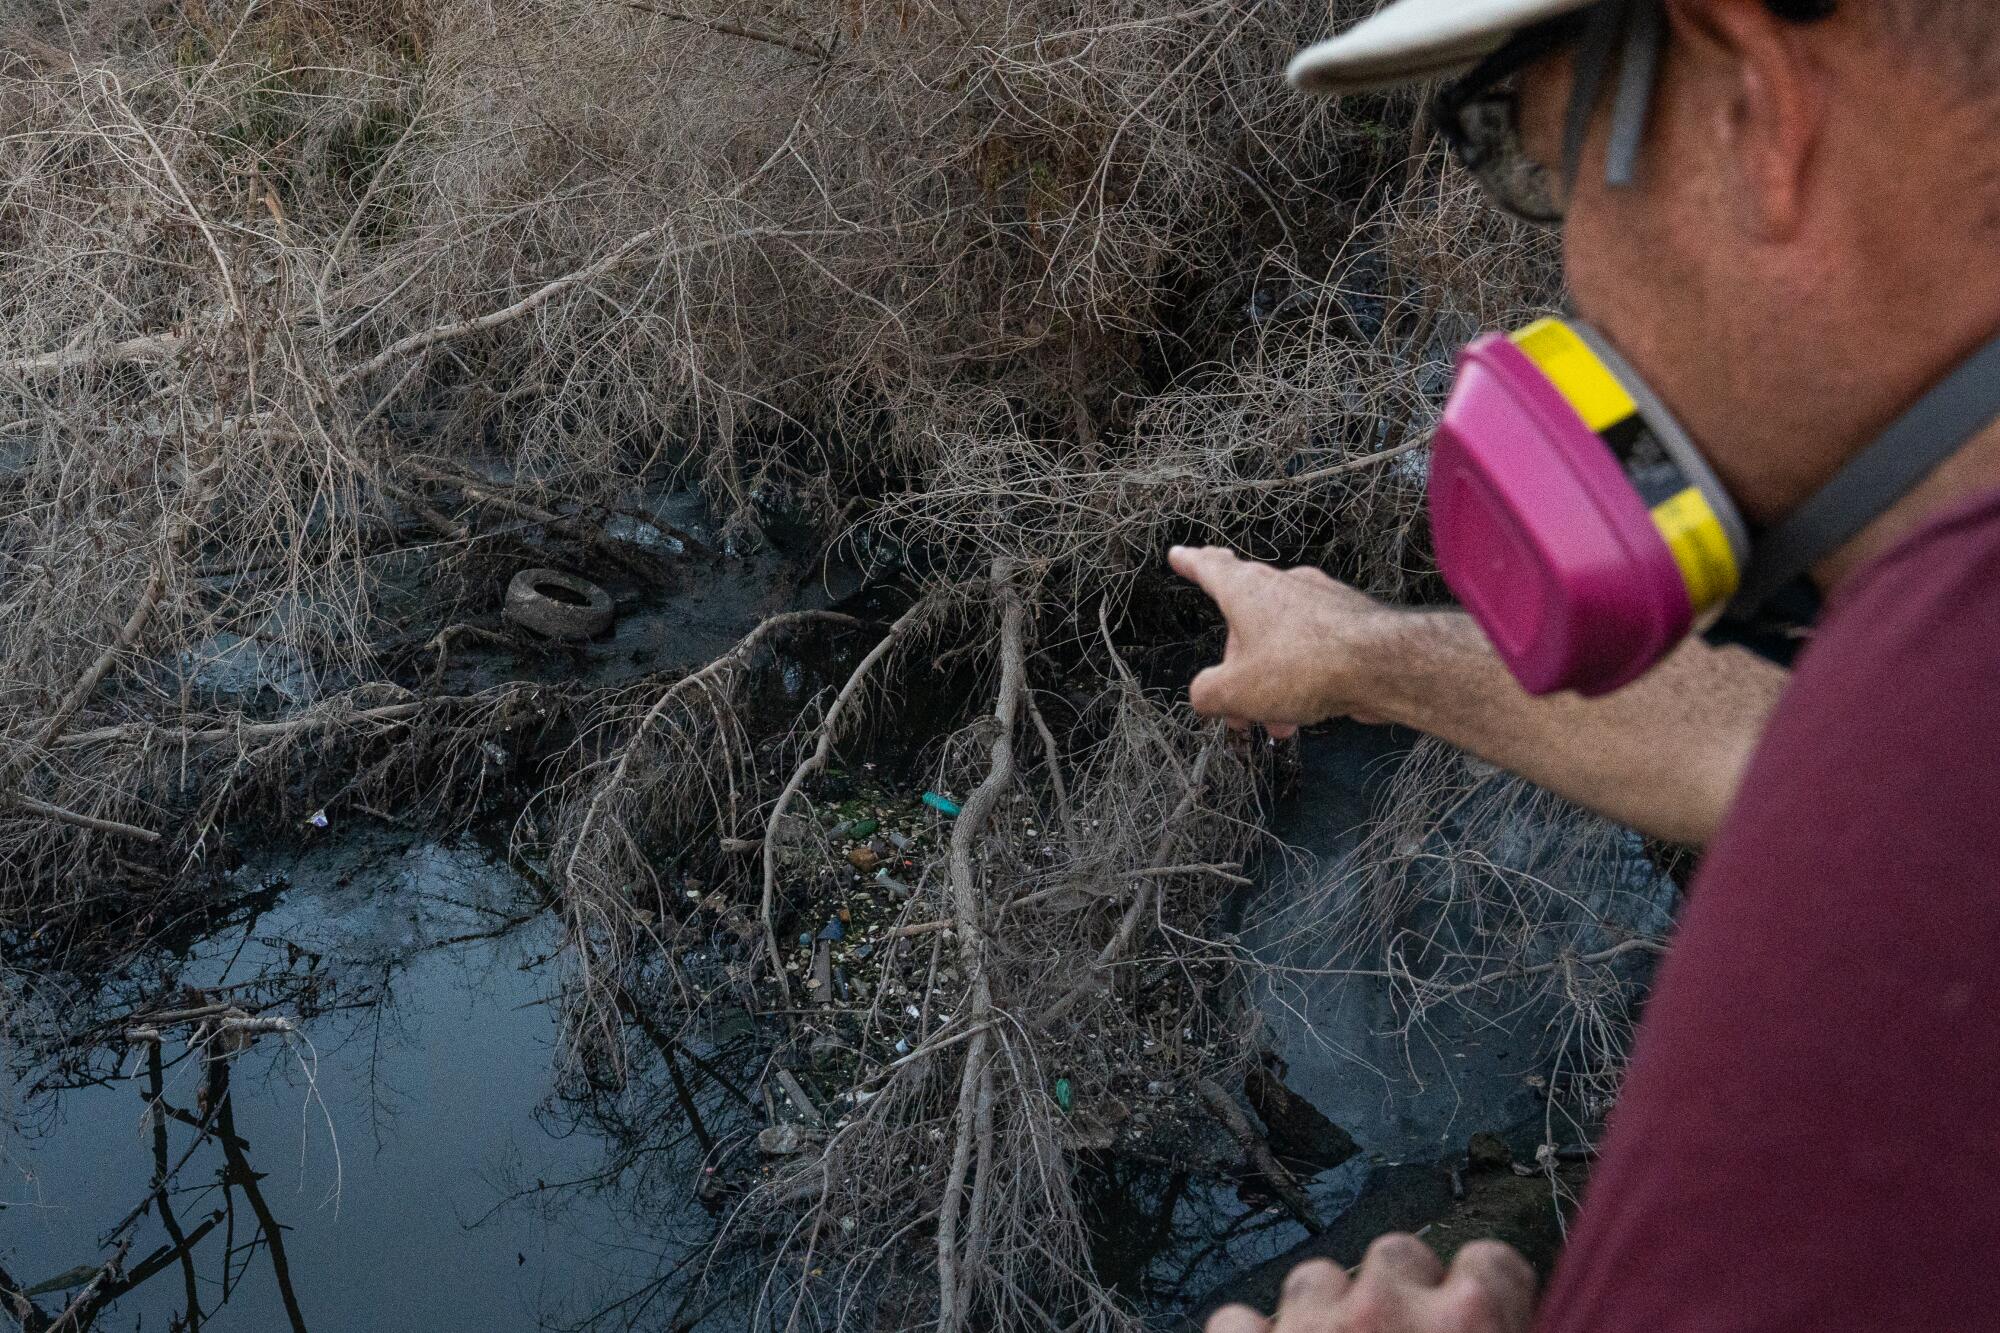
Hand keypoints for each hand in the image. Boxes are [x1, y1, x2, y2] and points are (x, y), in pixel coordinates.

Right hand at [1168, 546, 1403, 735]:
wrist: (1383, 664)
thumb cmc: (1304, 666)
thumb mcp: (1236, 691)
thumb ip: (1208, 693)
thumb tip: (1204, 695)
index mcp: (1247, 590)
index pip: (1211, 568)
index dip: (1192, 563)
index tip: (1180, 554)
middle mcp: (1284, 586)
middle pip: (1248, 625)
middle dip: (1239, 671)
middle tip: (1235, 711)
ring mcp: (1322, 600)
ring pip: (1283, 643)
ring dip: (1273, 684)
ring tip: (1278, 725)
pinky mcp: (1351, 621)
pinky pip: (1315, 650)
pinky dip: (1304, 679)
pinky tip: (1310, 713)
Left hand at [1206, 1235, 1536, 1332]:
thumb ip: (1501, 1328)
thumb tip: (1496, 1319)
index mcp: (1472, 1323)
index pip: (1493, 1262)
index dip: (1489, 1294)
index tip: (1483, 1315)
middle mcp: (1389, 1309)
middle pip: (1397, 1255)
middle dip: (1400, 1294)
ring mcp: (1311, 1327)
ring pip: (1317, 1278)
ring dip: (1327, 1315)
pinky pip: (1238, 1321)